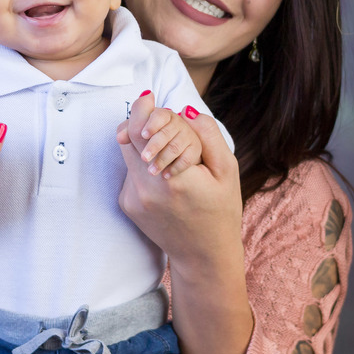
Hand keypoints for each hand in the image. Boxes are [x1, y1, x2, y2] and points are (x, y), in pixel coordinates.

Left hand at [116, 92, 241, 270]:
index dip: (141, 109)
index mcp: (174, 179)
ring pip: (128, 153)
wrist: (203, 256)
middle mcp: (146, 190)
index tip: (149, 97)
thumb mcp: (227, 171)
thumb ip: (207, 135)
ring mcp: (133, 199)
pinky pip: (130, 171)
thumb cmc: (221, 212)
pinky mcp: (127, 205)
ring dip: (144, 145)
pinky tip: (165, 177)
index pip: (140, 131)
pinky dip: (143, 165)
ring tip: (171, 158)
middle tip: (162, 123)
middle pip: (128, 137)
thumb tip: (183, 109)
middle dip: (142, 124)